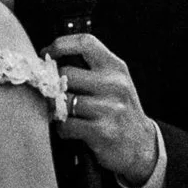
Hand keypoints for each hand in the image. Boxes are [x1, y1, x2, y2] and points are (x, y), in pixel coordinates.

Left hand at [48, 34, 159, 185]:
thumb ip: (89, 69)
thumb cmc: (119, 110)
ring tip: (64, 113)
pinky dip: (63, 129)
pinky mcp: (102, 131)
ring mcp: (110, 108)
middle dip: (54, 85)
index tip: (46, 54)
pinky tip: (72, 129)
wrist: (141, 145)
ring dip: (56, 109)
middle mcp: (115, 84)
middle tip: (52, 94)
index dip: (59, 45)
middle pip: (66, 74)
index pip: (85, 43)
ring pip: (63, 100)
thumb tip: (49, 60)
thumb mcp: (113, 82)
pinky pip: (66, 125)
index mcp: (115, 67)